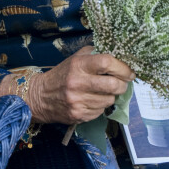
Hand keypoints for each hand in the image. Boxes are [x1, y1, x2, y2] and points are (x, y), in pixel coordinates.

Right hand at [1, 47, 133, 124]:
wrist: (40, 96)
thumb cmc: (62, 75)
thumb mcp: (74, 59)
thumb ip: (93, 54)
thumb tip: (117, 54)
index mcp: (77, 65)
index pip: (106, 62)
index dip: (122, 67)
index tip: (129, 71)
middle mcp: (78, 82)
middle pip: (114, 85)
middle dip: (123, 84)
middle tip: (121, 83)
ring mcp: (78, 100)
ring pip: (110, 100)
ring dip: (110, 96)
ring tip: (101, 92)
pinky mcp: (79, 114)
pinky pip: (101, 111)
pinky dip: (100, 106)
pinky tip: (91, 100)